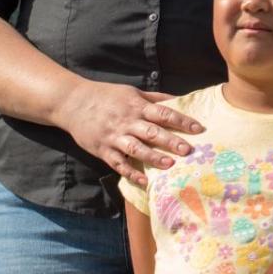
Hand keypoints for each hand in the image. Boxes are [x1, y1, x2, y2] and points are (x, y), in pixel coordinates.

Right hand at [53, 80, 203, 186]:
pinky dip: (131, 173)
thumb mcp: (131, 92)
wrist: (73, 102)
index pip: (163, 113)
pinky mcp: (102, 150)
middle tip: (188, 150)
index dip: (182, 121)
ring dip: (153, 157)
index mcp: (136, 106)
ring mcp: (114, 136)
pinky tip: (144, 181)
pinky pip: (119, 163)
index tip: (199, 128)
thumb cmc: (107, 96)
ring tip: (170, 165)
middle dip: (171, 141)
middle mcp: (127, 121)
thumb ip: (155, 98)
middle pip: (152, 132)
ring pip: (136, 148)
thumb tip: (179, 100)